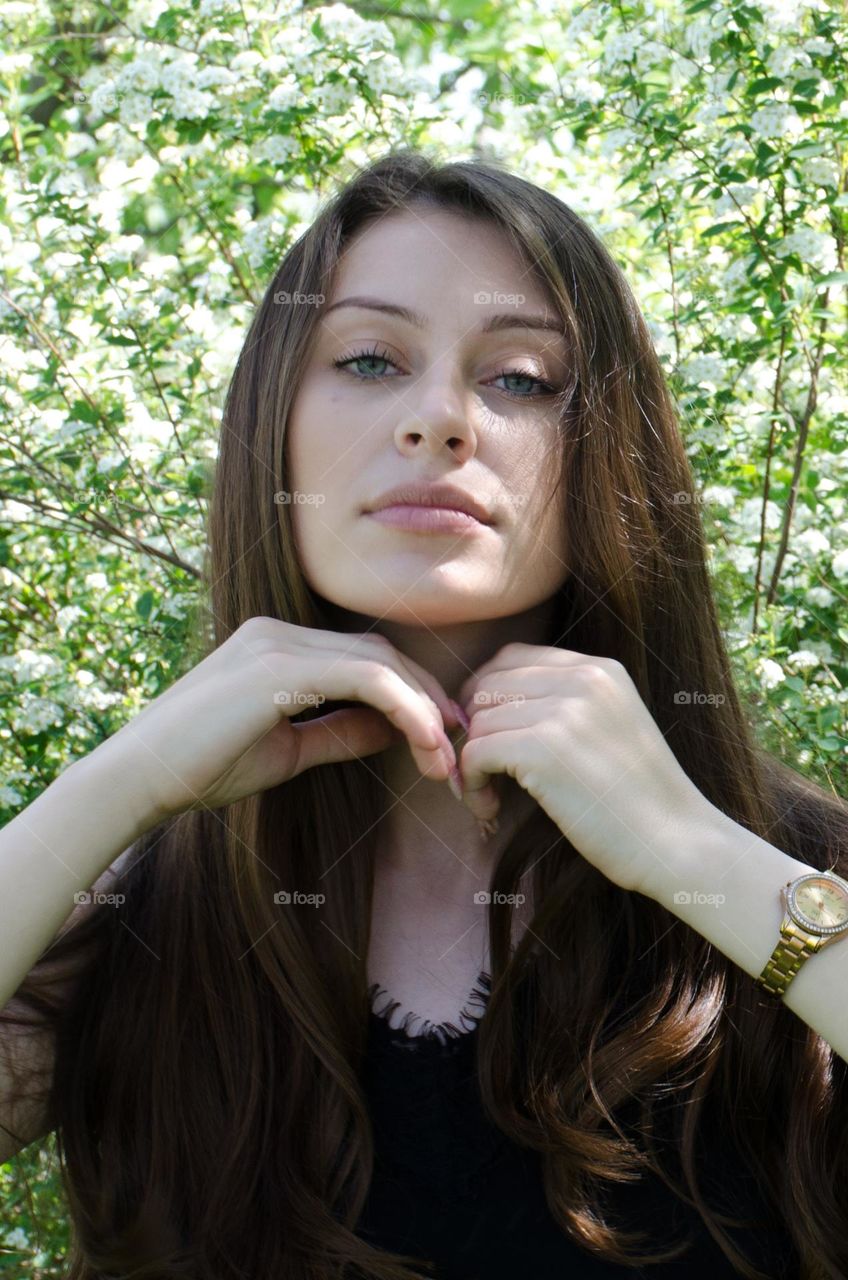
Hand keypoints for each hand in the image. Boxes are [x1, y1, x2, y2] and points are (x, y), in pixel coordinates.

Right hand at [100, 618, 462, 823]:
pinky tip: (424, 742)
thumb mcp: (287, 752)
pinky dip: (403, 708)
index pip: (365, 659)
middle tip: (458, 748)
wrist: (139, 780)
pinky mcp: (279, 666)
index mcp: (280, 647)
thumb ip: (340, 733)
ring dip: (423, 709)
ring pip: (378, 663)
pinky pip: (364, 679)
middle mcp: (280, 633)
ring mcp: (278, 644)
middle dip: (428, 699)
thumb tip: (394, 731)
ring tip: (446, 756)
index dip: (412, 695)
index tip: (442, 738)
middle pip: (381, 654)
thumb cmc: (201, 769)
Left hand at [455, 643, 710, 896]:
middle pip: (488, 686)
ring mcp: (564, 711)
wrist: (678, 843)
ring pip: (479, 722)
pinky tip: (489, 807)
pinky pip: (476, 753)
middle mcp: (582, 679)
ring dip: (470, 763)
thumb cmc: (640, 801)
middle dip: (472, 728)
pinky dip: (472, 783)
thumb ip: (565, 705)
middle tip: (482, 770)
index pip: (512, 658)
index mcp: (600, 670)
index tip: (486, 735)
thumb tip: (484, 708)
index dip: (485, 695)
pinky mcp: (544, 749)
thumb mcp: (612, 727)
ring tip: (489, 796)